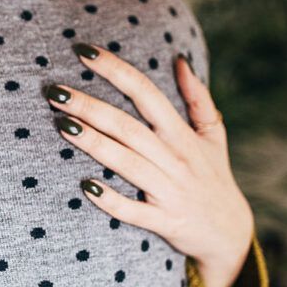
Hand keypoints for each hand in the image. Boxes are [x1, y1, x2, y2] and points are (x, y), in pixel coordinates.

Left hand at [45, 43, 254, 286]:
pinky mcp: (165, 222)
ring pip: (127, 163)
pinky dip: (112, 200)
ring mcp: (169, 191)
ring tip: (62, 125)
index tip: (84, 52)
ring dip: (94, 144)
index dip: (116, 70)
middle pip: (127, 126)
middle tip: (56, 91)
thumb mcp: (213, 135)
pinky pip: (134, 211)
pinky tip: (86, 187)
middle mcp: (175, 159)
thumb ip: (198, 97)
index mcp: (182, 135)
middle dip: (91, 107)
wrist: (230, 234)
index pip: (146, 93)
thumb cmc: (214, 177)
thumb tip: (180, 60)